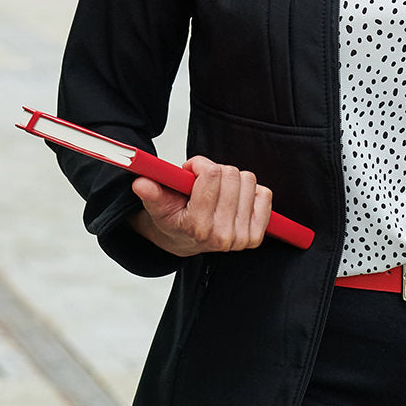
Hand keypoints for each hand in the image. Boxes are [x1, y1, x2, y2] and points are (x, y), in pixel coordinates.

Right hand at [129, 155, 272, 256]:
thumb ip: (150, 193)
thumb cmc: (174, 218)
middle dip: (215, 171)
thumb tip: (141, 183)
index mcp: (196, 226)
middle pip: (231, 175)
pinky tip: (234, 199)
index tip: (191, 169)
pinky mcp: (256, 235)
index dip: (199, 164)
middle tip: (203, 182)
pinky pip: (264, 194)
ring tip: (217, 191)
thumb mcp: (157, 206)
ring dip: (232, 180)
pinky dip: (250, 191)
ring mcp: (241, 238)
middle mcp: (221, 236)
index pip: (211, 174)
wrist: (186, 240)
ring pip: (248, 180)